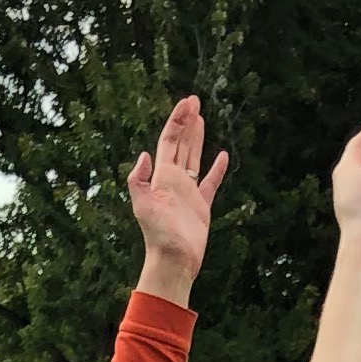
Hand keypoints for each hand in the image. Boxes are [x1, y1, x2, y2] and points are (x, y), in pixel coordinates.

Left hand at [128, 93, 227, 302]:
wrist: (173, 260)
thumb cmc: (158, 236)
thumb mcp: (142, 206)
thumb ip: (138, 180)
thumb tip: (145, 155)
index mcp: (162, 177)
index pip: (169, 141)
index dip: (177, 121)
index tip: (188, 103)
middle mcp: (174, 181)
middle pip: (182, 144)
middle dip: (187, 122)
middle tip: (195, 101)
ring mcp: (188, 192)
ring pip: (194, 157)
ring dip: (197, 138)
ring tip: (201, 118)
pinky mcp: (201, 205)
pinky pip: (210, 182)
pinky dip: (216, 169)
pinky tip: (222, 156)